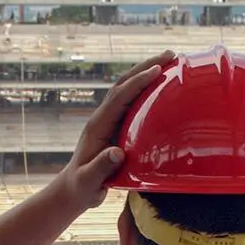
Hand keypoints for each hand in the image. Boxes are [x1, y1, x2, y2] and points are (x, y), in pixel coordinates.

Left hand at [55, 50, 173, 208]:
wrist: (73, 189)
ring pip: (128, 88)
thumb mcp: (89, 181)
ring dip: (147, 72)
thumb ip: (101, 168)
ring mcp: (109, 119)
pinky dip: (147, 88)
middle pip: (124, 84)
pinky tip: (163, 85)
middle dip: (145, 66)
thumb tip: (117, 153)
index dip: (137, 83)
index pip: (119, 97)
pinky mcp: (116, 125)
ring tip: (171, 61)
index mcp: (97, 126)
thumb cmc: (82, 187)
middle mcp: (103, 117)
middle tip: (171, 54)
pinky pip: (133, 101)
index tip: (157, 70)